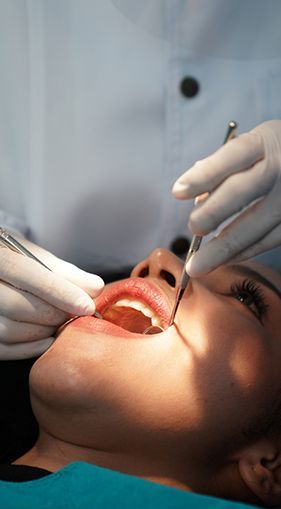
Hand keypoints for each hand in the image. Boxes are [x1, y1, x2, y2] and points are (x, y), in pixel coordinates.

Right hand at [0, 237, 103, 358]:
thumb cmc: (18, 261)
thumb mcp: (40, 258)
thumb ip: (68, 273)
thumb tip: (95, 289)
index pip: (26, 273)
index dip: (60, 292)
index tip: (86, 306)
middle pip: (18, 306)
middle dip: (56, 314)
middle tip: (78, 314)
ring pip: (11, 330)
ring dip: (45, 331)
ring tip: (62, 321)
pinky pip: (5, 349)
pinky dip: (32, 347)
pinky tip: (49, 338)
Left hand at [172, 120, 280, 275]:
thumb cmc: (276, 152)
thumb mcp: (256, 142)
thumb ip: (225, 163)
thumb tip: (193, 192)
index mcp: (265, 141)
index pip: (231, 156)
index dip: (203, 175)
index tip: (178, 192)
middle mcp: (280, 167)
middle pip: (240, 192)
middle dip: (210, 214)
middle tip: (193, 228)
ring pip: (253, 226)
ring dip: (221, 249)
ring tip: (196, 265)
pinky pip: (268, 240)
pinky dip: (243, 252)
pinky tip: (223, 260)